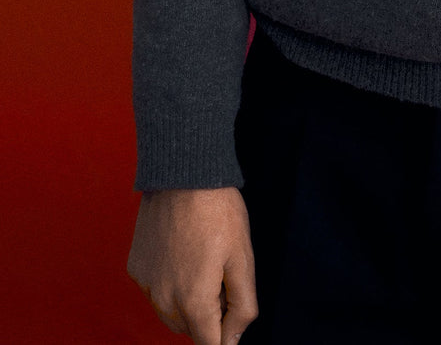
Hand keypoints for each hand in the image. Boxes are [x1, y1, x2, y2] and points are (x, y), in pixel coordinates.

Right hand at [127, 187, 257, 344]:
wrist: (182, 173)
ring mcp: (146, 286)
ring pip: (172, 312)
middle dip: (209, 313)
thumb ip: (243, 306)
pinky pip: (157, 289)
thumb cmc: (218, 212)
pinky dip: (170, 280)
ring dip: (189, 299)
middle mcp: (165, 301)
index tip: (229, 316)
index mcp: (194, 302)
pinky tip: (182, 249)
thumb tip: (232, 342)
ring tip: (202, 257)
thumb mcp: (243, 257)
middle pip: (191, 329)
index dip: (224, 337)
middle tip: (221, 271)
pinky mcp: (135, 269)